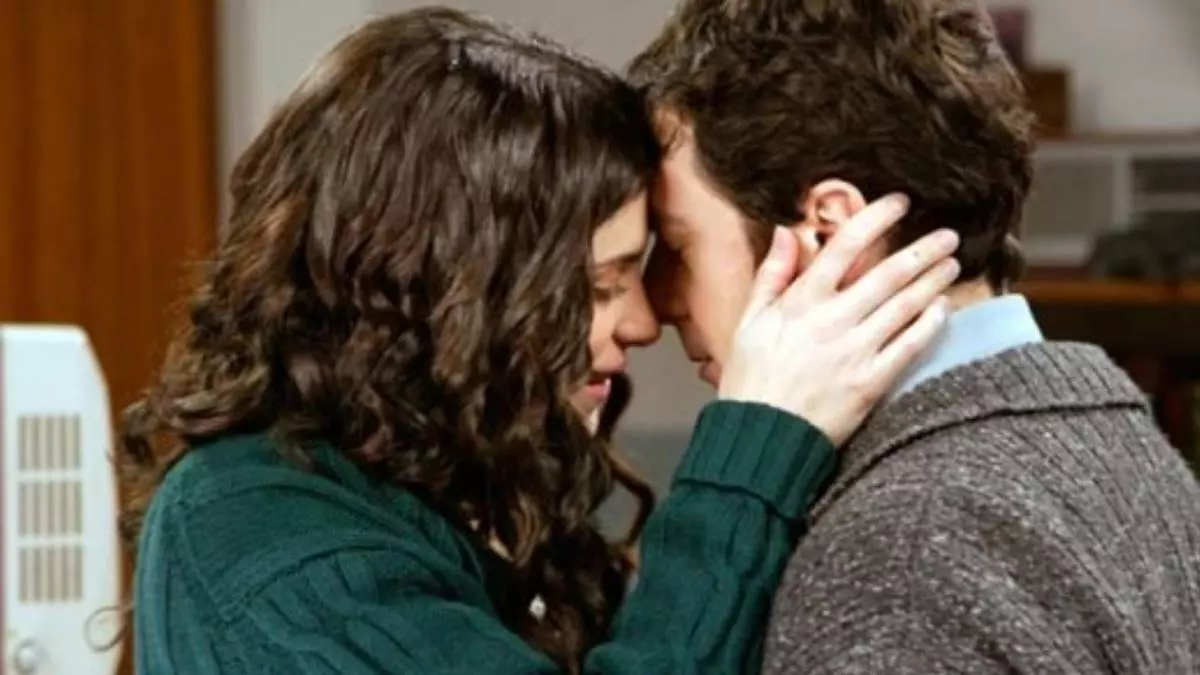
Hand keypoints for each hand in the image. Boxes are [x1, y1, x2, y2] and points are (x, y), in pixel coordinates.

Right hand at [718, 194, 958, 445]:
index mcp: (800, 303)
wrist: (763, 438)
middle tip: (948, 235)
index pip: (844, 246)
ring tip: (951, 264)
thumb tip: (786, 231)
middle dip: (922, 249)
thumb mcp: (749, 322)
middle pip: (888, 274)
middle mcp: (832, 322)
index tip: (898, 203)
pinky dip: (929, 324)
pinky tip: (942, 308)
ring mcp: (854, 353)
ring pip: (904, 306)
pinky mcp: (871, 383)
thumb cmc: (752, 380)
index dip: (875, 218)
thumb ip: (772, 275)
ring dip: (933, 281)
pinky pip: (909, 346)